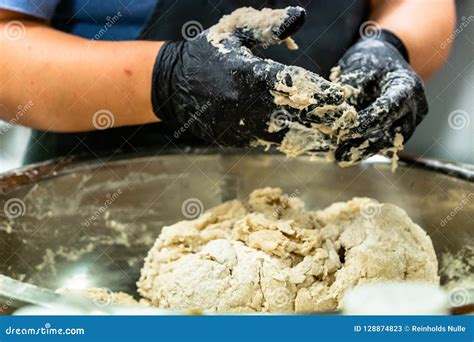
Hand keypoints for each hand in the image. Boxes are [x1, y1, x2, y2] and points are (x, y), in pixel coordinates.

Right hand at [151, 7, 345, 147]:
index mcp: (248, 74)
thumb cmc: (207, 53)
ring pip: (282, 135)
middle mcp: (246, 103)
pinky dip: (285, 141)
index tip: (343, 98)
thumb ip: (268, 26)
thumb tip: (300, 16)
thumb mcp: (234, 32)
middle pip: (294, 115)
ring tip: (331, 140)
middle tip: (345, 124)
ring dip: (309, 138)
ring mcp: (238, 125)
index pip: (294, 85)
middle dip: (322, 120)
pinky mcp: (233, 138)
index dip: (322, 93)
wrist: (173, 85)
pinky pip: (264, 140)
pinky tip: (304, 142)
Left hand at [331, 30, 428, 162]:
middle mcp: (415, 107)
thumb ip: (347, 91)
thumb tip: (326, 109)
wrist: (387, 59)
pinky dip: (366, 146)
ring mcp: (411, 120)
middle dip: (364, 144)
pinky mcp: (402, 129)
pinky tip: (346, 152)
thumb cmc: (372, 60)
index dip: (369, 122)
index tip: (346, 131)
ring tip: (340, 156)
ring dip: (363, 150)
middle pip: (392, 132)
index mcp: (407, 86)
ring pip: (388, 142)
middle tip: (340, 154)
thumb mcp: (358, 68)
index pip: (389, 109)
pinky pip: (384, 141)